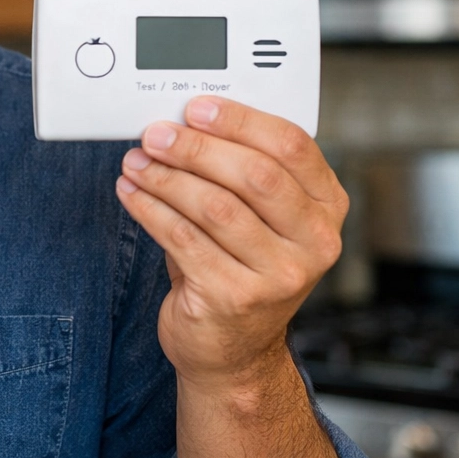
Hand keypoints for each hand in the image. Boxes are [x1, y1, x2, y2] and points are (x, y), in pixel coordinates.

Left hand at [114, 96, 345, 388]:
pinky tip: (132, 193)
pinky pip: (184, 239)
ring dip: (166, 178)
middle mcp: (314, 242)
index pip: (292, 147)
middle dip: (196, 148)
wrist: (232, 350)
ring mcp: (280, 275)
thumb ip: (239, 170)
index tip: (197, 107)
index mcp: (326, 207)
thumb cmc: (239, 266)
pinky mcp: (236, 298)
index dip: (240, 120)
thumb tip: (183, 122)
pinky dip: (150, 209)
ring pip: (215, 206)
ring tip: (136, 162)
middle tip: (156, 134)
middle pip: (255, 175)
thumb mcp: (258, 217)